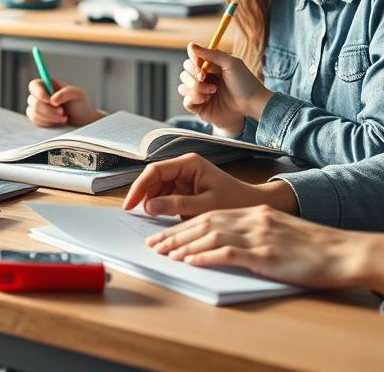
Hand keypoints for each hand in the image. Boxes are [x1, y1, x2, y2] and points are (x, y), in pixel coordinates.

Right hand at [25, 78, 102, 126]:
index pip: (34, 85)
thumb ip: (65, 93)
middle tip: (63, 113)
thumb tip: (52, 99)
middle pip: (33, 101)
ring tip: (63, 118)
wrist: (82, 120)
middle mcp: (40, 95)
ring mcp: (37, 108)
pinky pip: (36, 122)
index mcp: (47, 85)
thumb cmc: (80, 104)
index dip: (38, 92)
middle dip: (48, 110)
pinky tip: (57, 122)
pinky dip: (48, 123)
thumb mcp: (77, 94)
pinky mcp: (38, 119)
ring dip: (50, 118)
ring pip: (33, 113)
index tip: (49, 100)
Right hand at [122, 153, 298, 217]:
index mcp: (189, 163)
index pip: (155, 171)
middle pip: (153, 179)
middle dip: (144, 196)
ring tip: (149, 220)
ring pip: (157, 188)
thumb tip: (149, 206)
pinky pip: (166, 196)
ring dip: (152, 203)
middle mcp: (184, 167)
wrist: (253, 206)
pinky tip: (159, 218)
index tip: (130, 205)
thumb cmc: (235, 201)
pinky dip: (160, 207)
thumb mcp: (206, 206)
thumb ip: (177, 205)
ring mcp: (184, 178)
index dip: (139, 187)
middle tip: (136, 216)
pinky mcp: (185, 190)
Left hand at [145, 205, 383, 294]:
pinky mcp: (265, 253)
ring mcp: (259, 235)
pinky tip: (190, 261)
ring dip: (183, 245)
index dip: (185, 225)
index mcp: (257, 213)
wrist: (344, 251)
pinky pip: (227, 253)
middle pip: (205, 222)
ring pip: (210, 235)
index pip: (212, 216)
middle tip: (155, 244)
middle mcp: (254, 219)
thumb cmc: (317, 248)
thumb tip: (234, 245)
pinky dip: (204, 257)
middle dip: (176, 233)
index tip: (167, 234)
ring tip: (164, 253)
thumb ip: (258, 233)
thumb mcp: (283, 233)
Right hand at [179, 43, 271, 134]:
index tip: (200, 63)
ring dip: (196, 87)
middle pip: (184, 72)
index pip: (191, 59)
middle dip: (194, 75)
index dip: (192, 60)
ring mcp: (200, 93)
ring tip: (213, 91)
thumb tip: (190, 45)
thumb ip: (211, 53)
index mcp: (209, 67)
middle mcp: (203, 79)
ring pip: (183, 87)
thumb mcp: (230, 63)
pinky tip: (207, 100)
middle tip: (206, 77)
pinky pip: (186, 101)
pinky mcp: (199, 107)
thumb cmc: (245, 83)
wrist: (251, 104)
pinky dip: (194, 98)